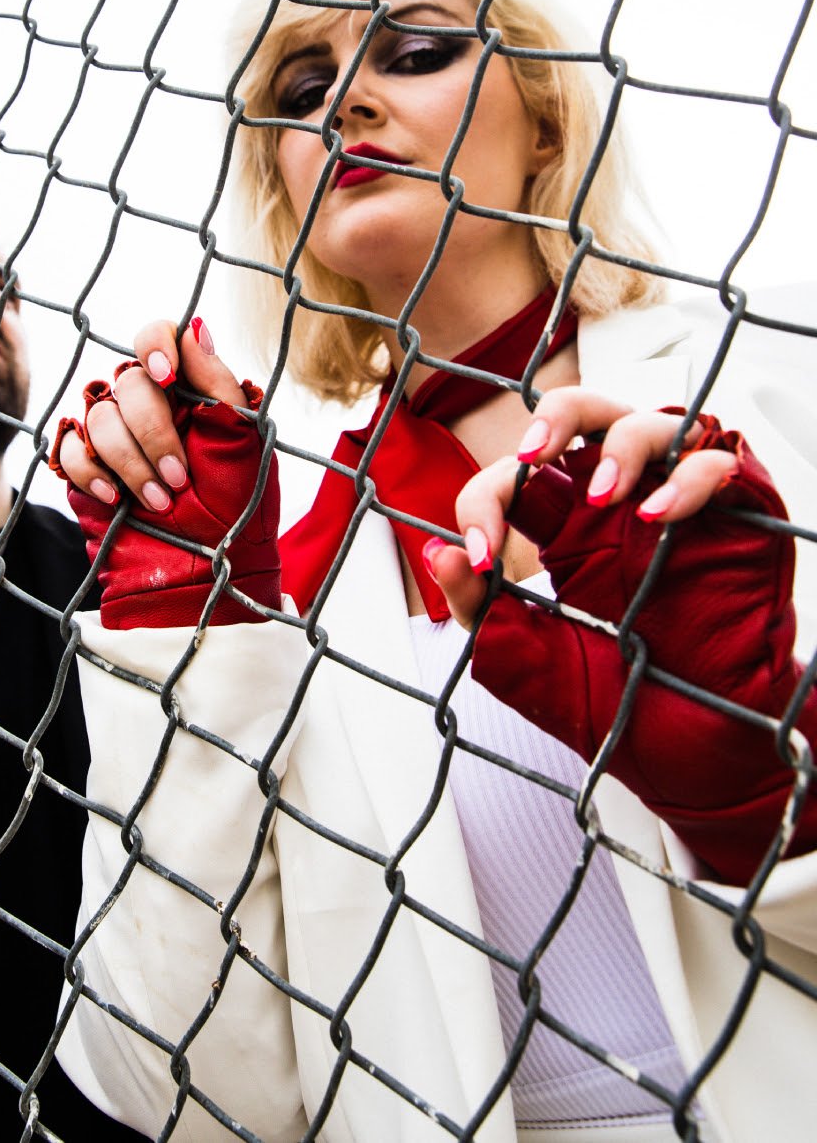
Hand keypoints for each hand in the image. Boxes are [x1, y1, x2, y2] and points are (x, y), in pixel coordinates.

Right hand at [53, 317, 280, 628]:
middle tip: (178, 478)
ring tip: (158, 501)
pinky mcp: (86, 467)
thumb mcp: (244, 445)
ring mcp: (114, 435)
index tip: (167, 377)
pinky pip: (70, 448)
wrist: (204, 574)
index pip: (157, 336)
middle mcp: (147, 404)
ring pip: (98, 415)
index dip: (154, 344)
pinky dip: (90, 471)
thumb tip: (195, 325)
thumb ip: (219, 384)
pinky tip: (115, 498)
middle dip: (153, 433)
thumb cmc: (235, 509)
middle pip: (128, 383)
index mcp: (187, 389)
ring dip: (128, 461)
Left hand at [422, 388, 816, 884]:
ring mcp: (680, 505)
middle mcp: (620, 503)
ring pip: (651, 424)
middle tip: (529, 456)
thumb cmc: (625, 707)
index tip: (480, 556)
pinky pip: (720, 464)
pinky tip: (656, 517)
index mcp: (566, 526)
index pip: (517, 477)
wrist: (700, 760)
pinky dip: (688, 480)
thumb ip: (484, 612)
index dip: (487, 502)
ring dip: (620, 445)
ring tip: (602, 494)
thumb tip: (435, 555)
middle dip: (552, 418)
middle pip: (584, 414)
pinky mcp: (740, 518)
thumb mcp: (534, 663)